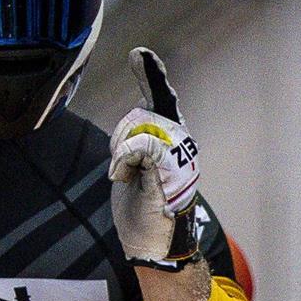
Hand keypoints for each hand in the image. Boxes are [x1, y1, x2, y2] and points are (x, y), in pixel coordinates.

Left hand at [107, 47, 203, 266]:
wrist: (152, 246)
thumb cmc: (141, 210)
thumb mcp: (132, 169)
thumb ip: (133, 143)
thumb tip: (131, 122)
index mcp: (171, 141)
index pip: (161, 100)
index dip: (151, 75)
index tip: (140, 54)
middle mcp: (180, 143)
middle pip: (141, 113)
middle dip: (121, 136)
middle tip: (122, 169)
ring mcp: (179, 156)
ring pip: (141, 125)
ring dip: (122, 151)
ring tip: (128, 177)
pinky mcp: (173, 169)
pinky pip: (142, 143)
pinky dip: (125, 157)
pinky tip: (123, 176)